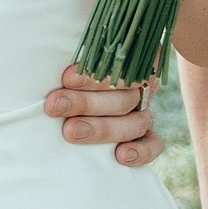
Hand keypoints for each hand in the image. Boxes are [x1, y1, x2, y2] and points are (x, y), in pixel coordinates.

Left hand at [44, 65, 163, 167]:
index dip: (95, 75)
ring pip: (135, 123)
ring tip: (71, 132)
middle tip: (55, 106)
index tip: (67, 79)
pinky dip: (140, 151)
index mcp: (130, 62)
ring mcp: (143, 112)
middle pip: (122, 98)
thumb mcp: (78, 52)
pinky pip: (152, 144)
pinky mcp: (146, 136)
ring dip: (102, 128)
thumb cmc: (72, 70)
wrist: (73, 96)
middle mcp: (140, 87)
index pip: (121, 67)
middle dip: (85, 103)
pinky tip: (121, 156)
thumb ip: (80, 55)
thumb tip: (63, 54)